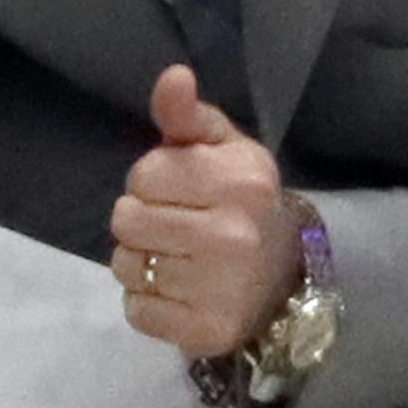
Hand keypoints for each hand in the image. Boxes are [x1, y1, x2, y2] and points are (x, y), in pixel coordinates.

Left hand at [110, 65, 301, 358]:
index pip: (144, 174)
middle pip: (127, 220)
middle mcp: (233, 235)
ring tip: (174, 257)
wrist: (282, 274)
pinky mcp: (204, 331)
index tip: (180, 191)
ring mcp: (220, 289)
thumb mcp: (220, 148)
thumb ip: (187, 115)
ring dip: (139, 261)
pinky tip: (177, 291)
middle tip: (173, 225)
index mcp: (240, 180)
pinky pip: (135, 310)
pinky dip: (147, 302)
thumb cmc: (238, 199)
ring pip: (126, 266)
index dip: (152, 181)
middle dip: (140, 220)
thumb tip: (173, 76)